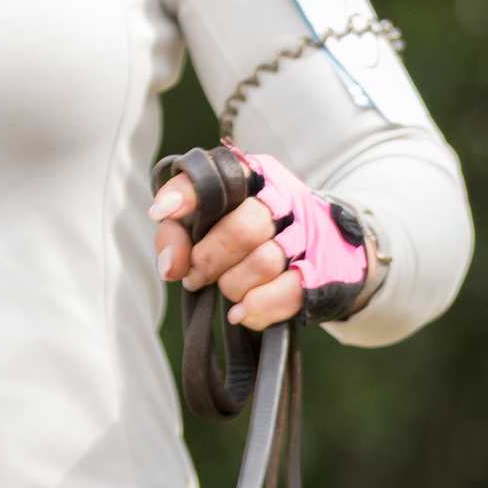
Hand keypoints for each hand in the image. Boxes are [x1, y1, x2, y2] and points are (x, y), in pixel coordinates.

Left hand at [152, 149, 367, 332]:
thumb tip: (171, 267)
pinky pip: (287, 293)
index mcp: (255, 176)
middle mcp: (285, 199)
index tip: (162, 212)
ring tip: (226, 288)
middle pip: (244, 229)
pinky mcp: (320, 271)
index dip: (188, 194)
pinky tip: (240, 313)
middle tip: (195, 276)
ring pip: (264, 264)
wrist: (325, 249)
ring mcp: (307, 236)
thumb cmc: (251, 235)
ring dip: (233, 285)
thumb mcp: (211, 221)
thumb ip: (178, 234)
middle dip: (210, 260)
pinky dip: (258, 307)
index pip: (220, 173)